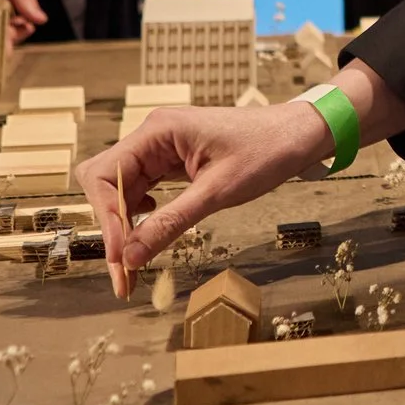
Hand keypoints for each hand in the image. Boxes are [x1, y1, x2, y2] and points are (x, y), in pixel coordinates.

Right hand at [76, 100, 333, 296]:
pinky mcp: (172, 160)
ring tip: (134, 266)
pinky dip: (139, 216)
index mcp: (158, 130)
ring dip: (124, 228)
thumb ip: (171, 222)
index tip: (119, 256)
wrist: (301, 134)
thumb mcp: (218, 192)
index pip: (104, 175)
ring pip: (120, 191)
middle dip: (110, 228)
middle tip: (123, 273)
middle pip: (105, 184)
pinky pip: (141, 189)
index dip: (106, 219)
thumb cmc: (267, 151)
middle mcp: (152, 135)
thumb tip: (130, 257)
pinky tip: (150, 231)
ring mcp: (160, 147)